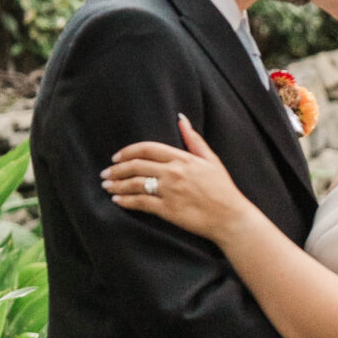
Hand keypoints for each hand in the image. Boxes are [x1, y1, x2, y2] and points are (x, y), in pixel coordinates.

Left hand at [103, 116, 248, 242]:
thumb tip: (181, 119)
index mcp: (182, 158)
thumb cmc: (223, 189)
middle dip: (117, 169)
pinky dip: (126, 201)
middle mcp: (173, 173)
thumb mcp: (211, 159)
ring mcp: (170, 192)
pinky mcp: (168, 210)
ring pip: (135, 184)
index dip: (128, 152)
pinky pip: (141, 203)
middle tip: (105, 173)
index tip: (116, 157)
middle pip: (136, 166)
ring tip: (107, 186)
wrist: (231, 217)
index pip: (147, 148)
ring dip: (117, 184)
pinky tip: (117, 201)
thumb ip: (194, 140)